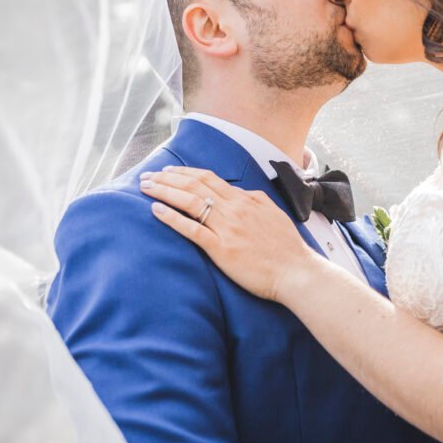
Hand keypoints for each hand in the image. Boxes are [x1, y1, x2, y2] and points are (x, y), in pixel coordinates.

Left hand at [140, 166, 317, 300]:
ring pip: (189, 201)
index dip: (185, 172)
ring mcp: (227, 228)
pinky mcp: (222, 249)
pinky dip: (172, 217)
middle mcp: (234, 209)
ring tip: (146, 188)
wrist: (296, 271)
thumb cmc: (287, 248)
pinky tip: (156, 210)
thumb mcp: (273, 214)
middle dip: (167, 178)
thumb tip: (241, 193)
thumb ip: (255, 200)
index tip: (168, 171)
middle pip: (194, 185)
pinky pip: (192, 229)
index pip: (209, 178)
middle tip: (147, 176)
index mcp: (245, 200)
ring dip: (164, 192)